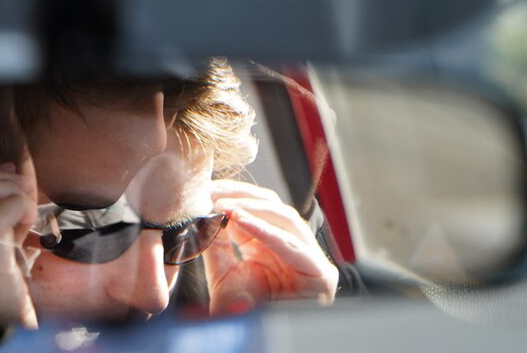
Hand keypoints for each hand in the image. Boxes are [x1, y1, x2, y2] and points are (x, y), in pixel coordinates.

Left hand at [202, 180, 337, 313]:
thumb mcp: (224, 272)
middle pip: (273, 207)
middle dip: (242, 197)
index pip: (257, 207)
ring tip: (225, 206)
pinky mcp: (320, 273)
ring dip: (253, 209)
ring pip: (286, 219)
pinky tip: (240, 220)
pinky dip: (265, 230)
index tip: (207, 189)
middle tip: (214, 193)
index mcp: (272, 245)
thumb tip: (206, 211)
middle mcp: (293, 248)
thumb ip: (218, 243)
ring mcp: (310, 259)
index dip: (233, 195)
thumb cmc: (243, 314)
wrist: (255, 342)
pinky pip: (292, 246)